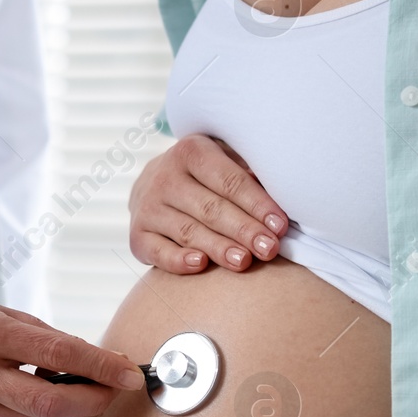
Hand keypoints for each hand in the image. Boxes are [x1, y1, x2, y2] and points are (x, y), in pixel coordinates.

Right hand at [0, 292, 147, 416]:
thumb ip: (46, 337)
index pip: (57, 353)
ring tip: (64, 384)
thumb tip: (98, 362)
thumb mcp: (0, 310)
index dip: (100, 367)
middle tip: (115, 390)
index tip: (129, 373)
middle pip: (51, 401)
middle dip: (94, 399)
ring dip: (67, 407)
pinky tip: (25, 392)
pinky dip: (37, 414)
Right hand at [129, 134, 286, 274]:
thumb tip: (279, 192)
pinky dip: (178, 260)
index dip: (257, 204)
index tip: (280, 226)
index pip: (229, 181)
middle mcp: (164, 176)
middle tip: (269, 248)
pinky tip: (200, 264)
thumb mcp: (227, 160)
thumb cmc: (206, 175)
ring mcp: (147, 207)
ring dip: (218, 248)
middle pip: (210, 208)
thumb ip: (249, 173)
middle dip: (243, 230)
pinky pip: (158, 251)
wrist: (155, 184)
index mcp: (191, 151)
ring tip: (244, 261)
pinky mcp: (137, 235)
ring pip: (188, 231)